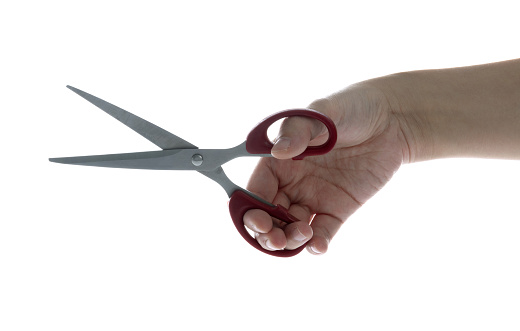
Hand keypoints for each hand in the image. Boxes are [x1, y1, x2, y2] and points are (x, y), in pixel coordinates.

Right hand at [244, 83, 409, 253]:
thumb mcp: (321, 113)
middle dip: (267, 232)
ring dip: (290, 240)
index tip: (259, 221)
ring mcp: (313, 198)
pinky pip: (322, 232)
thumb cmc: (350, 108)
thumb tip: (278, 151)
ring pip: (291, 229)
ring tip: (303, 235)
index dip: (251, 209)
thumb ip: (298, 131)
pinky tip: (318, 245)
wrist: (390, 120)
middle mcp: (291, 183)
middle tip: (276, 238)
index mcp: (278, 161)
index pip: (256, 190)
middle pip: (268, 216)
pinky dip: (317, 244)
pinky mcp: (337, 209)